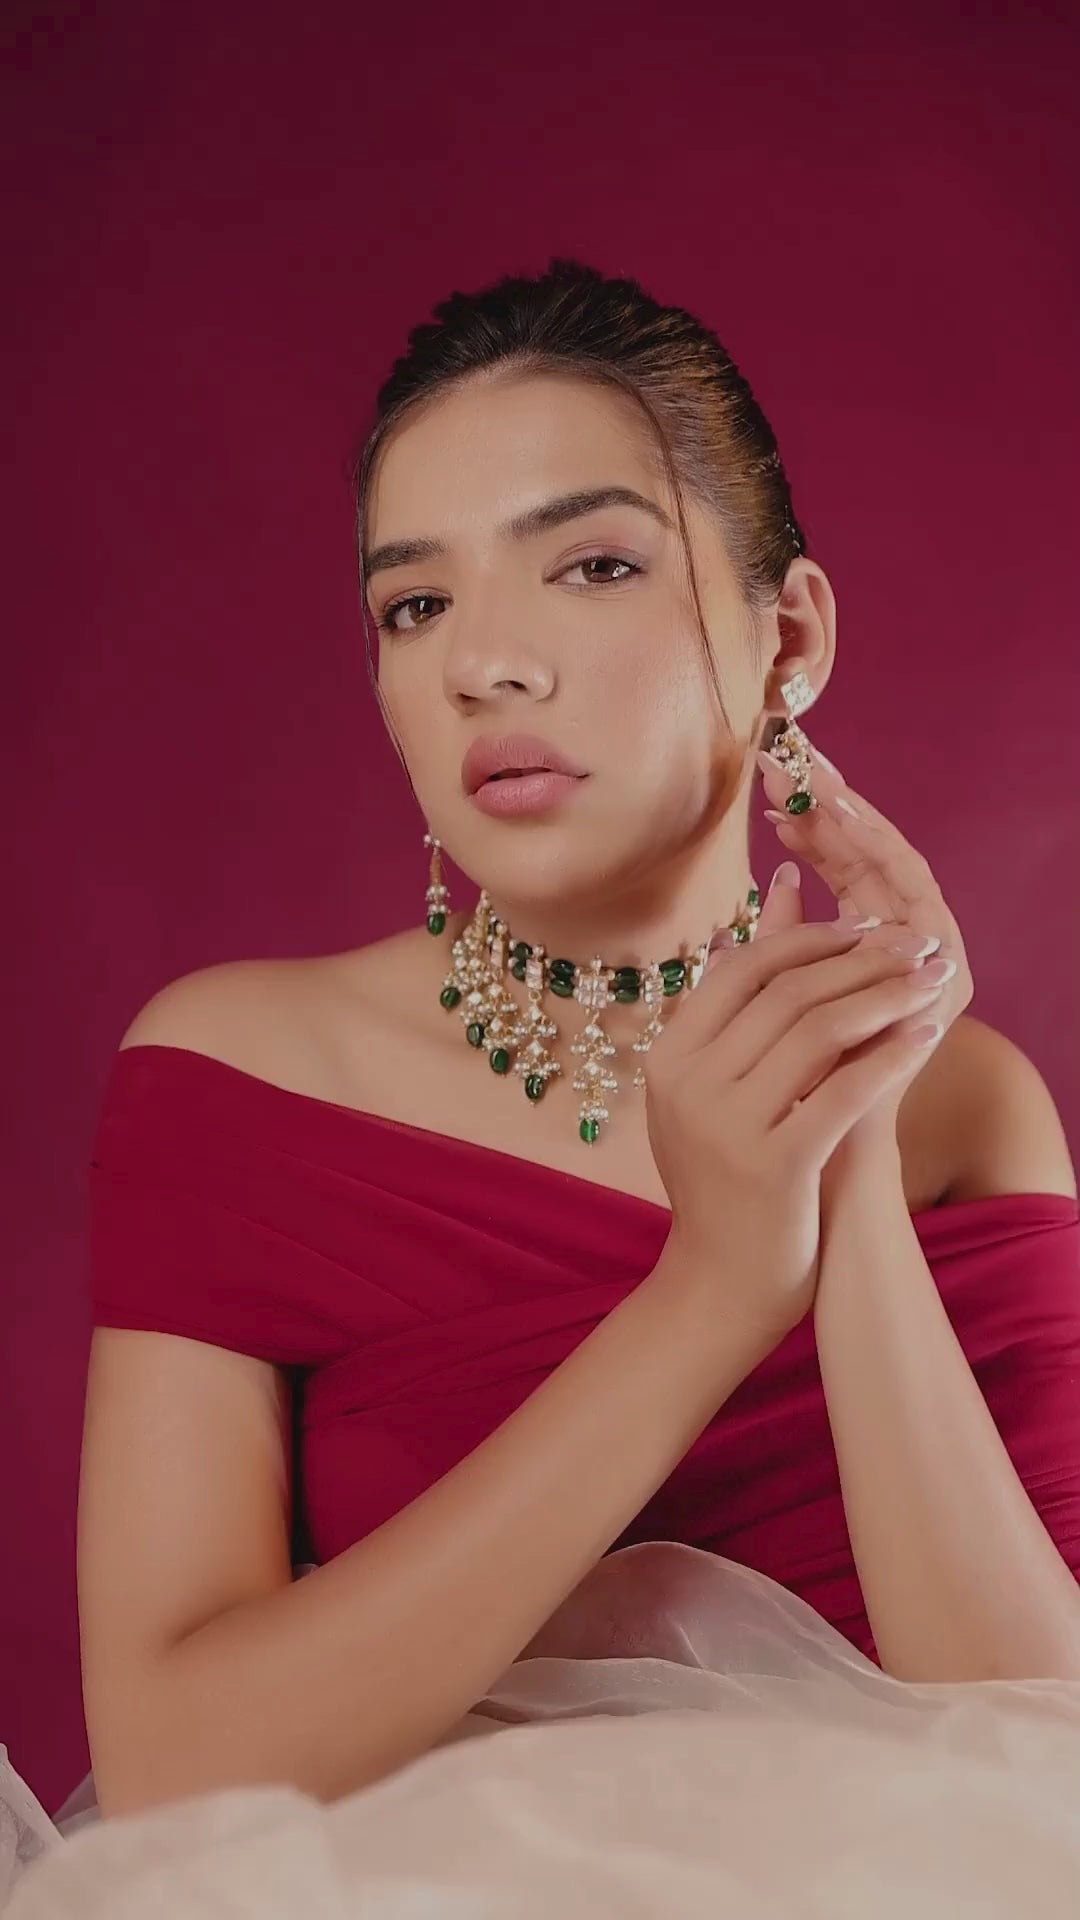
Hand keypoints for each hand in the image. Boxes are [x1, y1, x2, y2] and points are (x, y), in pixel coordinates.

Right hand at [644, 921, 951, 1345]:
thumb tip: (780, 888)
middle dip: (861, 960)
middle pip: (787, 994)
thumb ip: (742, 999)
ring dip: (886, 997)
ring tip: (930, 980)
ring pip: (819, 1033)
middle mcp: (687, 1086)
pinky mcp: (775, 1166)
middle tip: (915, 942)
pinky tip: (925, 1035)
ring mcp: (726, 1127)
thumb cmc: (727, 1175)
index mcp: (668, 1057)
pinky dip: (891, 1056)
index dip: (809, 938)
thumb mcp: (714, 1086)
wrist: (723, 1280)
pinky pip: (846, 1091)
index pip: (743, 969)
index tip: (865, 926)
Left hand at [755, 739, 973, 1142]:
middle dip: (830, 801)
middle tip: (791, 754)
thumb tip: (773, 878)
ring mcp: (931, 957)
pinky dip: (881, 853)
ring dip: (854, 817)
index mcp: (864, 949)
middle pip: (874, 853)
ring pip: (898, 863)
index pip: (845, 864)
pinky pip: (915, 894)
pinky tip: (844, 819)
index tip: (766, 774)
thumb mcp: (774, 999)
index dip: (810, 817)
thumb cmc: (791, 1089)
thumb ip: (781, 940)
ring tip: (812, 777)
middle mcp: (904, 947)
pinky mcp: (948, 972)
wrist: (827, 1162)